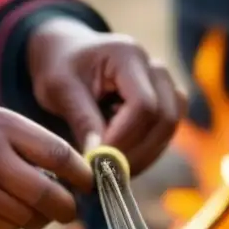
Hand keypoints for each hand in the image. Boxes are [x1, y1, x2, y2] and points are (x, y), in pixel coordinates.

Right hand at [0, 107, 92, 228]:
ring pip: (27, 218)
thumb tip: (77, 177)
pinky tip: (1, 208)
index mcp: (2, 127)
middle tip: (69, 209)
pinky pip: (3, 228)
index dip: (81, 176)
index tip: (88, 185)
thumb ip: (36, 143)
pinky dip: (11, 223)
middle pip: (48, 196)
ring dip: (38, 217)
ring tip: (32, 206)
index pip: (58, 156)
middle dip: (67, 208)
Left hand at [27, 17, 186, 172]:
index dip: (124, 138)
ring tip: (109, 168)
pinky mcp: (168, 104)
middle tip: (105, 174)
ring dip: (142, 157)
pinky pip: (166, 134)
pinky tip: (120, 159)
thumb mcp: (60, 89)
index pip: (143, 105)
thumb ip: (82, 120)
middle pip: (164, 120)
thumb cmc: (61, 67)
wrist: (69, 54)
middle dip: (136, 153)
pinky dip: (145, 153)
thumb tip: (99, 159)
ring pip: (169, 130)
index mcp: (128, 55)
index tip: (98, 160)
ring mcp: (167, 86)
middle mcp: (156, 69)